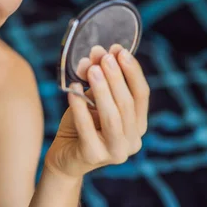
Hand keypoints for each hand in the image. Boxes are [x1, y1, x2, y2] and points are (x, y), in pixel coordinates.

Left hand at [45, 44, 149, 177]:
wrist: (64, 156)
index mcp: (138, 124)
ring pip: (113, 117)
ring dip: (102, 90)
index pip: (142, 94)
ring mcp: (116, 152)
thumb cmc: (82, 124)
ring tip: (92, 70)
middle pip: (127, 103)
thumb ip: (97, 78)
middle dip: (116, 77)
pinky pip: (87, 128)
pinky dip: (80, 107)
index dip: (132, 71)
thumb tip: (98, 51)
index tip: (120, 50)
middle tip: (104, 57)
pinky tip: (73, 90)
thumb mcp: (91, 99)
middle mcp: (133, 140)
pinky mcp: (94, 156)